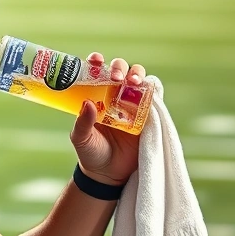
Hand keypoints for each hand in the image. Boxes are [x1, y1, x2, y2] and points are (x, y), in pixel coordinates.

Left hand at [69, 53, 145, 185]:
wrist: (109, 175)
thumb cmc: (91, 153)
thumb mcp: (81, 139)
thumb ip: (82, 123)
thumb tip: (88, 103)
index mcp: (96, 96)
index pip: (96, 71)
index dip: (96, 61)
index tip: (95, 60)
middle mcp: (115, 95)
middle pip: (121, 70)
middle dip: (119, 66)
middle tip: (116, 76)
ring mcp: (132, 104)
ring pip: (139, 79)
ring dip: (137, 74)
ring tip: (133, 82)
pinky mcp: (147, 115)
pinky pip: (154, 96)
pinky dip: (153, 89)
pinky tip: (148, 89)